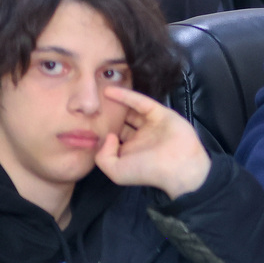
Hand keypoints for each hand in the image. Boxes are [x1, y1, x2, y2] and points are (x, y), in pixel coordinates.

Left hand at [95, 87, 211, 198]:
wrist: (179, 166)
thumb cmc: (147, 171)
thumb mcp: (116, 171)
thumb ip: (103, 156)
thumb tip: (109, 136)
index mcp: (131, 151)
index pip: (113, 138)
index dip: (100, 131)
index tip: (84, 123)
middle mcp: (140, 137)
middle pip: (121, 122)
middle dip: (108, 115)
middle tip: (91, 105)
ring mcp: (151, 124)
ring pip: (131, 110)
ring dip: (116, 103)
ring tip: (98, 94)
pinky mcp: (160, 113)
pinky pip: (140, 102)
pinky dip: (126, 96)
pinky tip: (109, 91)